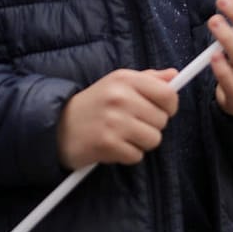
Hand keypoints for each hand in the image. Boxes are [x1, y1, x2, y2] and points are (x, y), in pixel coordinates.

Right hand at [57, 68, 178, 167]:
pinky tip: (113, 146)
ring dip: (141, 142)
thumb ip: (148, 79)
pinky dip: (127, 155)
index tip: (160, 110)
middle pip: (162, 120)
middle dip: (151, 126)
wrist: (58, 126)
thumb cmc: (94, 105)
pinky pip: (137, 155)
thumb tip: (174, 75)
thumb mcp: (117, 83)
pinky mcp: (107, 143)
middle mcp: (120, 97)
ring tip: (123, 136)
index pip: (168, 94)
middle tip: (131, 124)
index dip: (169, 106)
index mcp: (125, 79)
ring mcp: (114, 121)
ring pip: (153, 139)